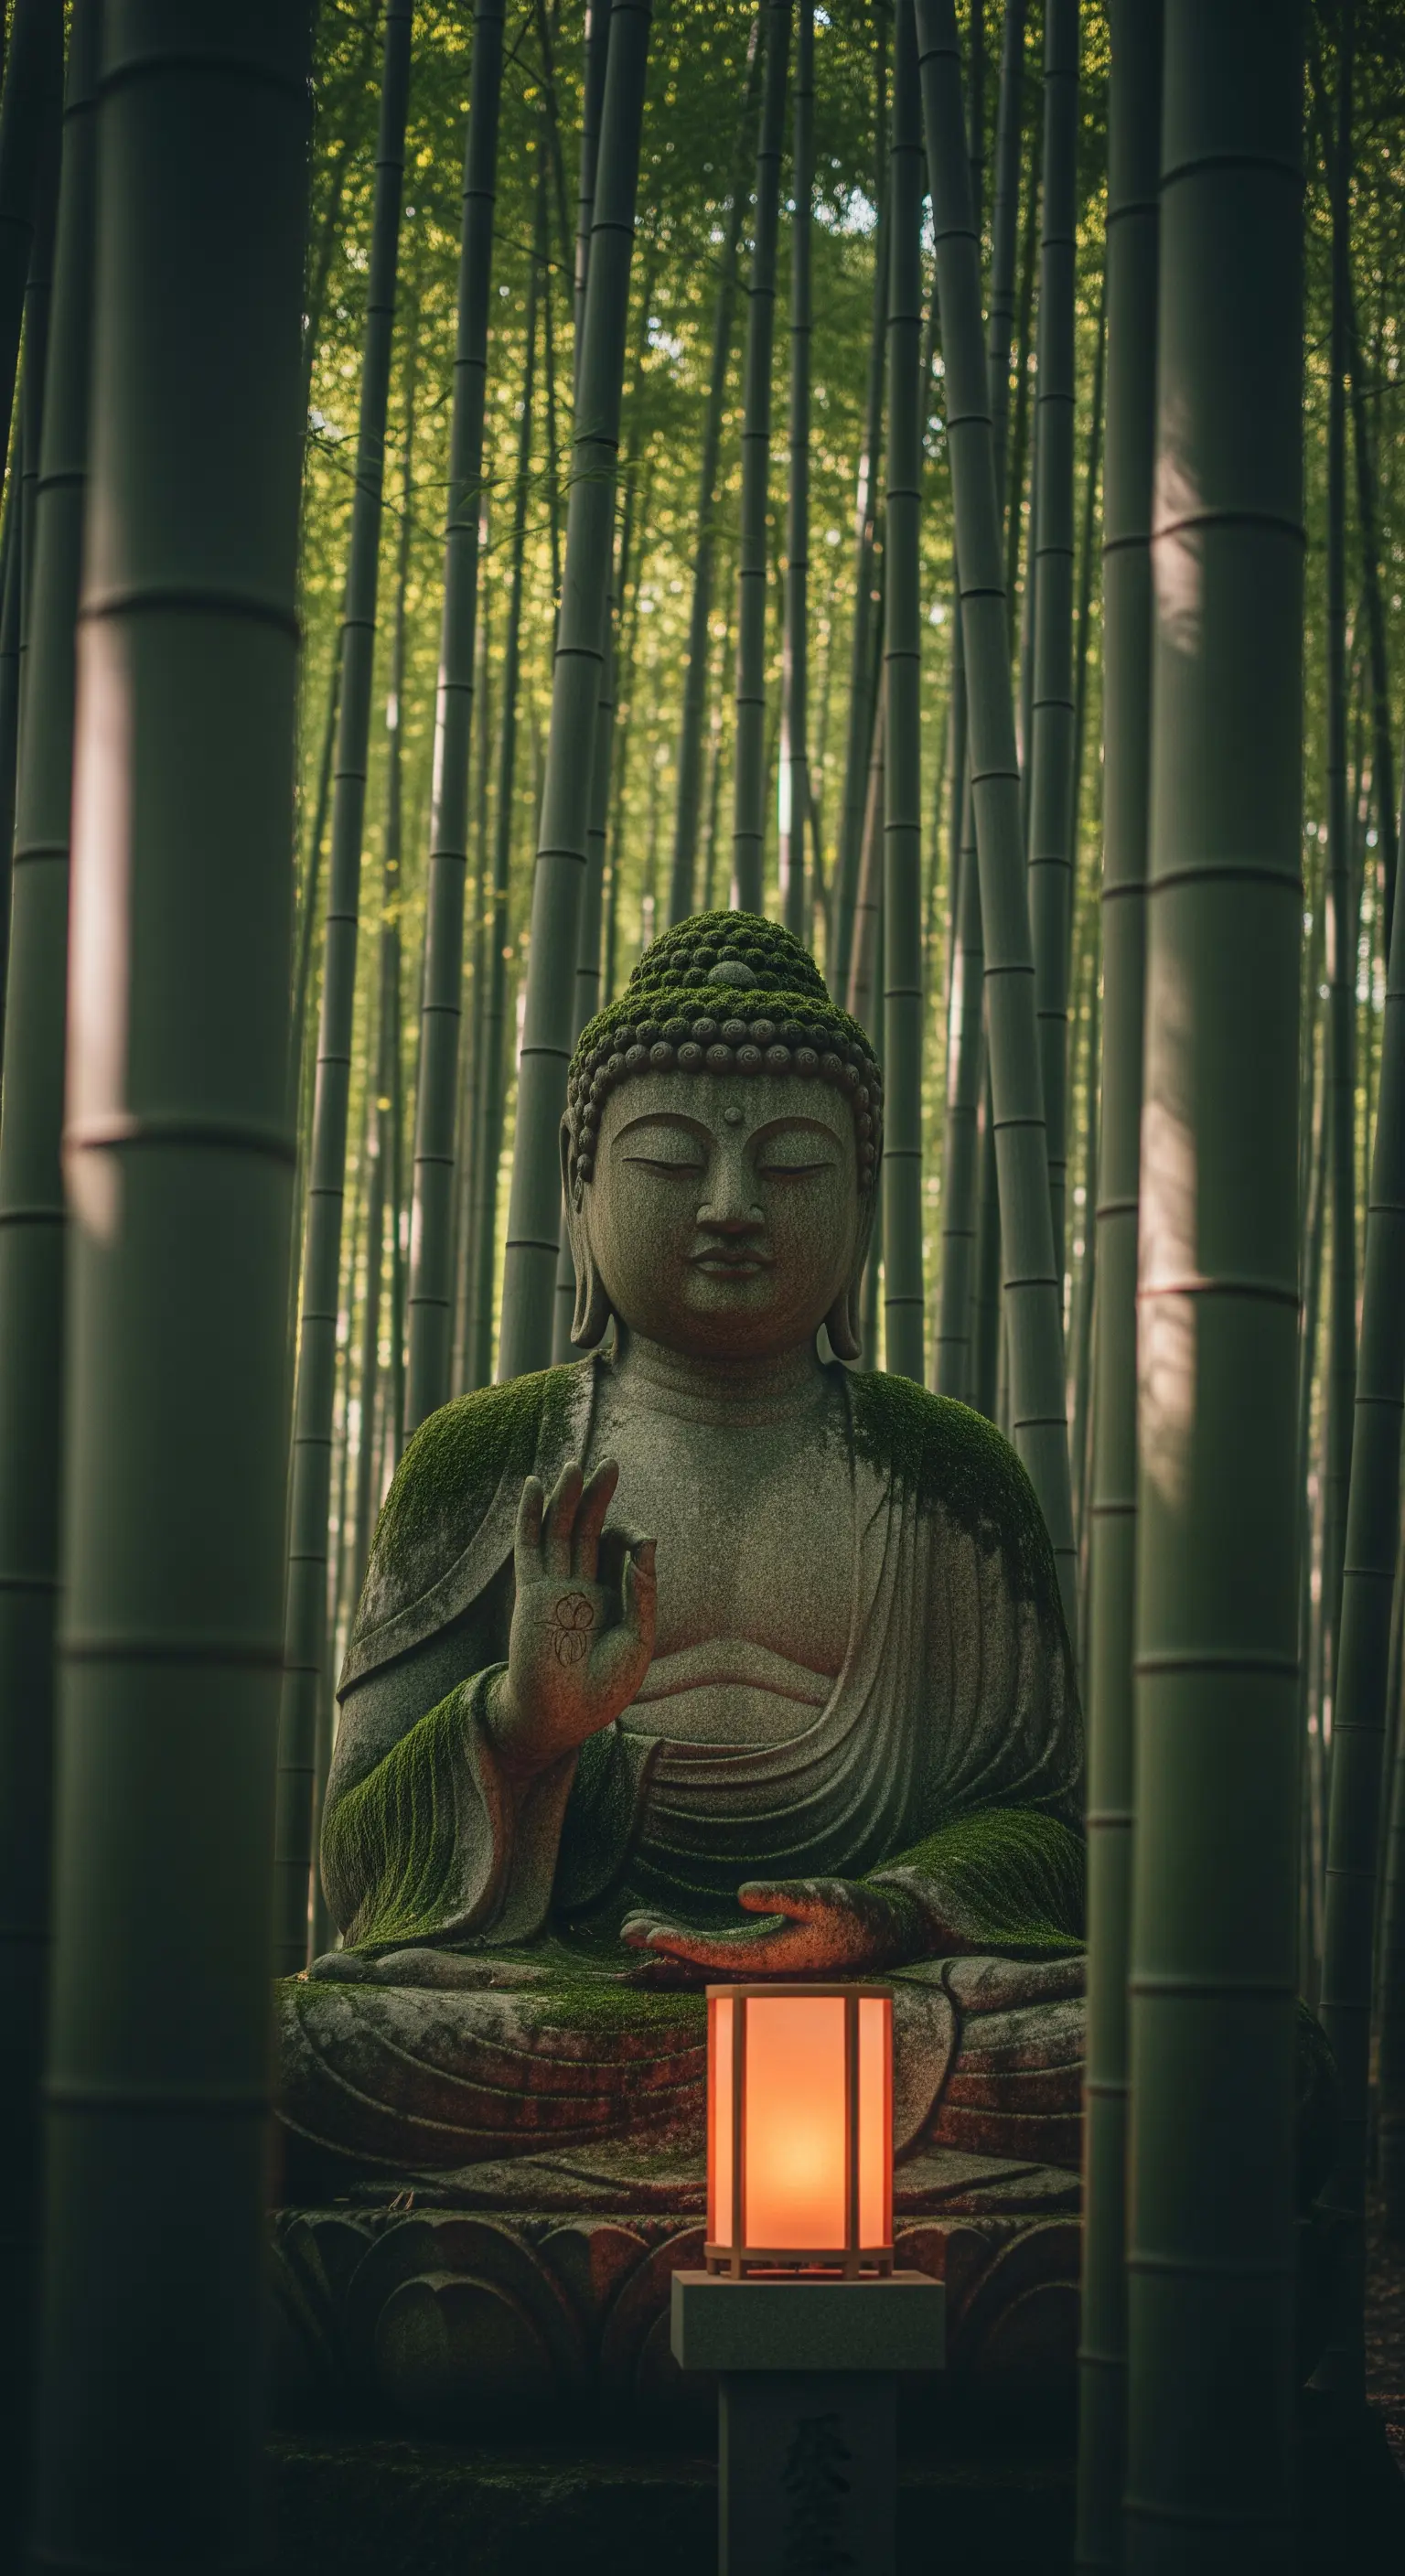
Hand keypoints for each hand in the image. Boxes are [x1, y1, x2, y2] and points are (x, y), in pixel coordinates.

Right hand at [487, 1457, 655, 1777]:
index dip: (630, 1536)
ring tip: (575, 1464)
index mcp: (608, 1598)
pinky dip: (530, 1515)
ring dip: (567, 1497)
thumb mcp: (638, 1638)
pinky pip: (529, 1546)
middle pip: (588, 1529)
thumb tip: (648, 1541)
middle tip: (611, 1462)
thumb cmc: (603, 1689)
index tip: (640, 1542)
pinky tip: (533, 1486)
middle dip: (598, 1496)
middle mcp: (580, 1586)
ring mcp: (555, 1586)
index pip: (617, 1550)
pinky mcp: (532, 1591)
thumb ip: (643, 1591)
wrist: (564, 1717)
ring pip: (559, 1530)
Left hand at [621, 1876, 914, 1976]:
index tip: (646, 1933)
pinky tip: (669, 1931)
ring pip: (704, 1959)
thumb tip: (741, 1893)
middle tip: (626, 1930)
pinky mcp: (764, 1952)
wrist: (889, 1934)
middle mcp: (761, 1969)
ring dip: (670, 1947)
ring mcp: (761, 1963)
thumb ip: (785, 1897)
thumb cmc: (859, 1914)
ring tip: (633, 1927)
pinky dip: (689, 1943)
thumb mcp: (826, 1898)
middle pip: (700, 1963)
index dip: (677, 1944)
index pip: (713, 1955)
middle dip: (662, 1949)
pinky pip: (717, 1952)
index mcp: (772, 1961)